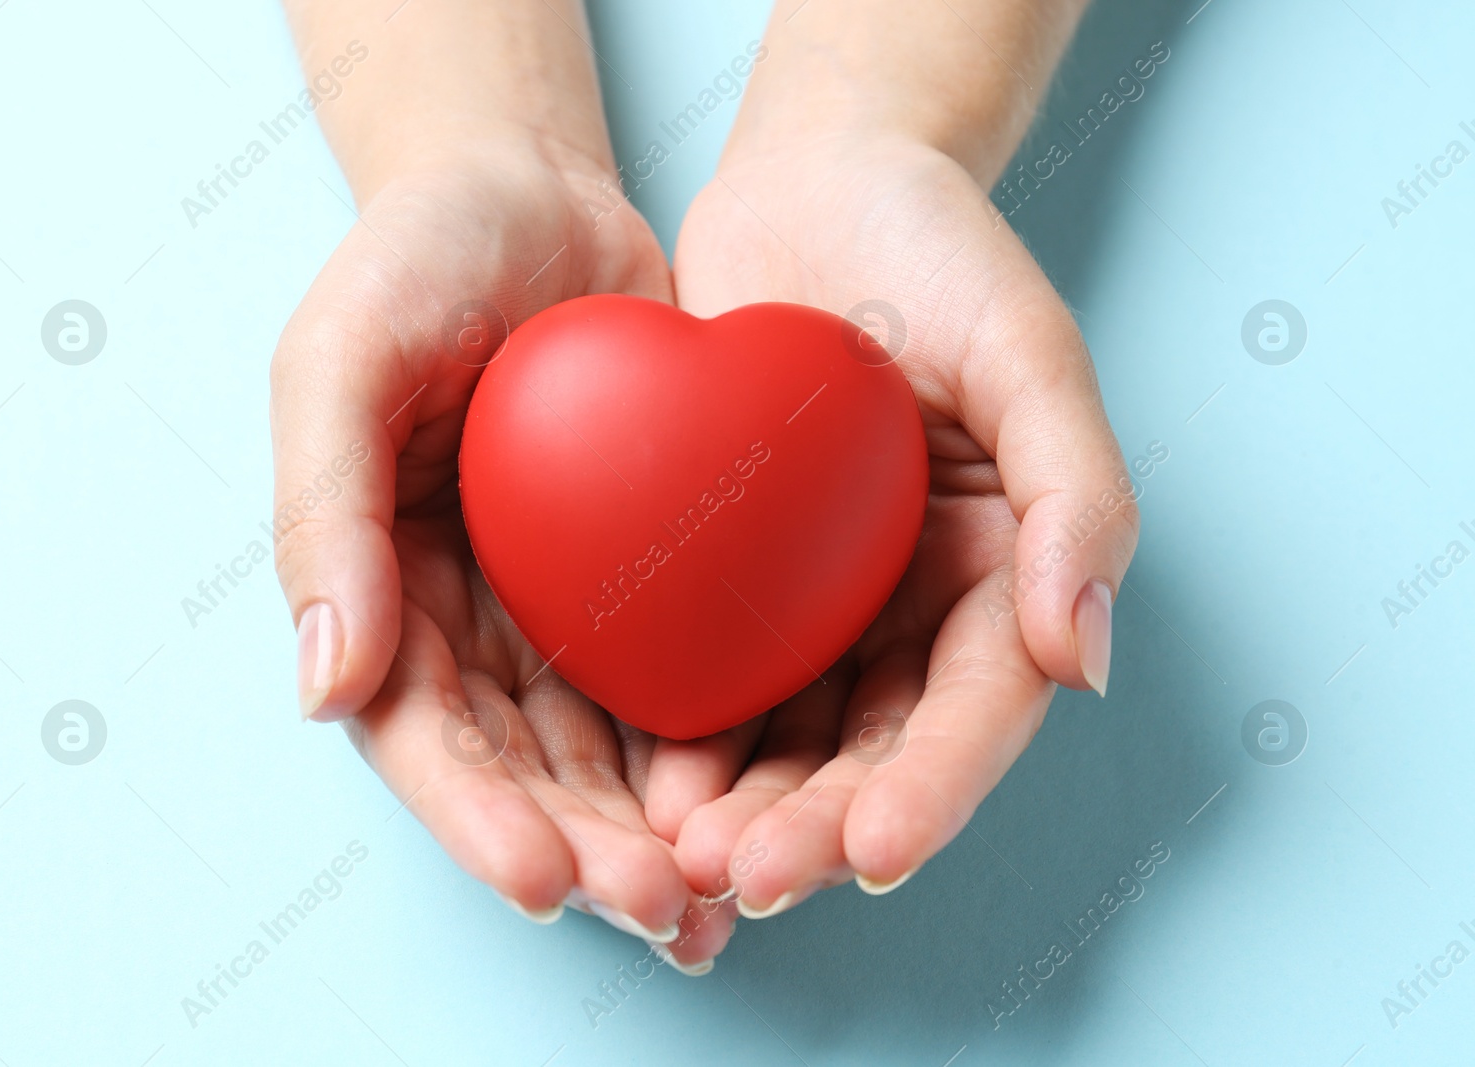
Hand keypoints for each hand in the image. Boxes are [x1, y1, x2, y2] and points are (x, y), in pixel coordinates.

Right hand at [269, 136, 734, 968]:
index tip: (547, 879)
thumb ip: (321, 512)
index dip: (477, 818)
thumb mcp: (341, 355)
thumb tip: (323, 687)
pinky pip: (678, 680)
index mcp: (380, 591)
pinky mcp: (646, 580)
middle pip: (524, 772)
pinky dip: (714, 754)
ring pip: (606, 755)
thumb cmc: (418, 257)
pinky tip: (766, 807)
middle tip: (668, 909)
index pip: (422, 736)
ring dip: (657, 836)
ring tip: (723, 900)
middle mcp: (469, 622)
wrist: (532, 193)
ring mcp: (560, 609)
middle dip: (588, 853)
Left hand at [645, 130, 1138, 917]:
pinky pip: (712, 672)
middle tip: (745, 876)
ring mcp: (822, 599)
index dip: (933, 793)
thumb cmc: (939, 252)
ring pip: (790, 736)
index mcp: (1001, 574)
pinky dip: (683, 732)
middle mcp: (914, 607)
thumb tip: (1086, 655)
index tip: (870, 856)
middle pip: (875, 750)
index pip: (978, 712)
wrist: (818, 187)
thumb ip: (1076, 494)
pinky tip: (638, 776)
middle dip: (818, 825)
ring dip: (745, 806)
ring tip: (682, 855)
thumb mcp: (1031, 350)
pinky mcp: (736, 578)